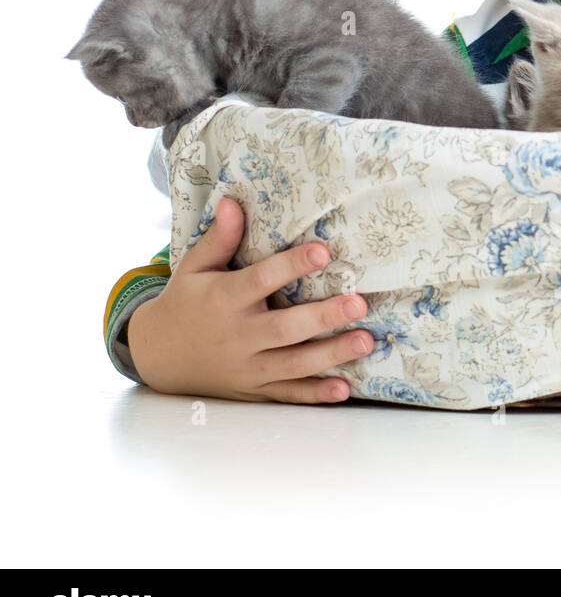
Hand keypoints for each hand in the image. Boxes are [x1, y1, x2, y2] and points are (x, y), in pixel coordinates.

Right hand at [128, 196, 373, 402]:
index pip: (262, 280)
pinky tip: (344, 390)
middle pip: (285, 328)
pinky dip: (314, 394)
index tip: (324, 251)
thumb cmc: (186, 302)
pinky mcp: (253, 389)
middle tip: (359, 303)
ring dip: (331, 355)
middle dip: (324, 317)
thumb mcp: (194, 268)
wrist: (157, 356)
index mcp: (225, 299)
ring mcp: (247, 366)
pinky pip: (287, 394)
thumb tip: (232, 201)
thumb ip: (218, 239)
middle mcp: (238, 335)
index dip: (292, 266)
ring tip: (366, 340)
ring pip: (294, 363)